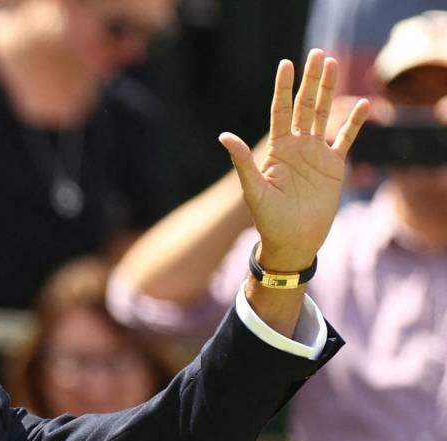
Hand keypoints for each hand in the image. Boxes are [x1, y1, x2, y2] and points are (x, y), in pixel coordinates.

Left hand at [219, 49, 368, 270]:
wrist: (292, 240)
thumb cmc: (268, 219)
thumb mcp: (253, 189)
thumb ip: (243, 161)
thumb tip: (224, 136)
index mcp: (276, 148)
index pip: (280, 111)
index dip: (283, 88)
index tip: (286, 64)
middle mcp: (296, 146)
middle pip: (305, 106)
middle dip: (311, 81)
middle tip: (318, 54)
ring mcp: (316, 154)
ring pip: (324, 115)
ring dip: (330, 91)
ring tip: (335, 65)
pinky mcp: (334, 166)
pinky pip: (346, 139)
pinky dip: (355, 123)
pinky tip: (363, 104)